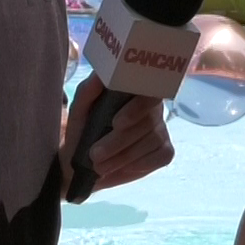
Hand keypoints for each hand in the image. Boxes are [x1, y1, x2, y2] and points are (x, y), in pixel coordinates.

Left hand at [61, 75, 173, 192]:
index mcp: (135, 92)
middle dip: (120, 141)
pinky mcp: (165, 151)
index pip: (148, 93)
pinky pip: (161, 156)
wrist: (82, 161)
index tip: (116, 123)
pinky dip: (140, 164)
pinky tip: (123, 167)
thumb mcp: (79, 110)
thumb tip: (99, 76)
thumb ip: (88, 92)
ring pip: (152, 141)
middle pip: (148, 121)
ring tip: (100, 167)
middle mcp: (152, 108)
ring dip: (124, 157)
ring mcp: (161, 130)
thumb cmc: (83, 130)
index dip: (137, 108)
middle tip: (95, 155)